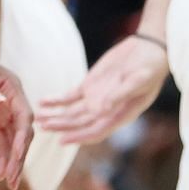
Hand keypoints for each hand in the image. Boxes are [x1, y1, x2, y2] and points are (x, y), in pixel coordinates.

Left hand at [0, 40, 32, 188]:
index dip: (23, 136)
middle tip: (12, 177)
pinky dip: (2, 156)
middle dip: (19, 156)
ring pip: (14, 141)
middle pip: (22, 134)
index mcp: (13, 88)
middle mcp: (13, 102)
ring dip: (13, 161)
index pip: (25, 116)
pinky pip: (1, 141)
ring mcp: (4, 112)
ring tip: (10, 184)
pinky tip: (0, 174)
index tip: (17, 153)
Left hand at [37, 35, 167, 143]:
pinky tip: (44, 102)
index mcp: (120, 115)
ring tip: (38, 118)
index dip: (79, 137)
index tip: (62, 140)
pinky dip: (57, 100)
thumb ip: (120, 95)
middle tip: (41, 127)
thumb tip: (102, 110)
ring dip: (55, 116)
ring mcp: (96, 98)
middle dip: (61, 126)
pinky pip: (70, 96)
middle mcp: (106, 110)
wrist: (149, 50)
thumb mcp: (139, 81)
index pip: (96, 131)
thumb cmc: (150, 68)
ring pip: (72, 112)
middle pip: (79, 123)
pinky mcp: (90, 85)